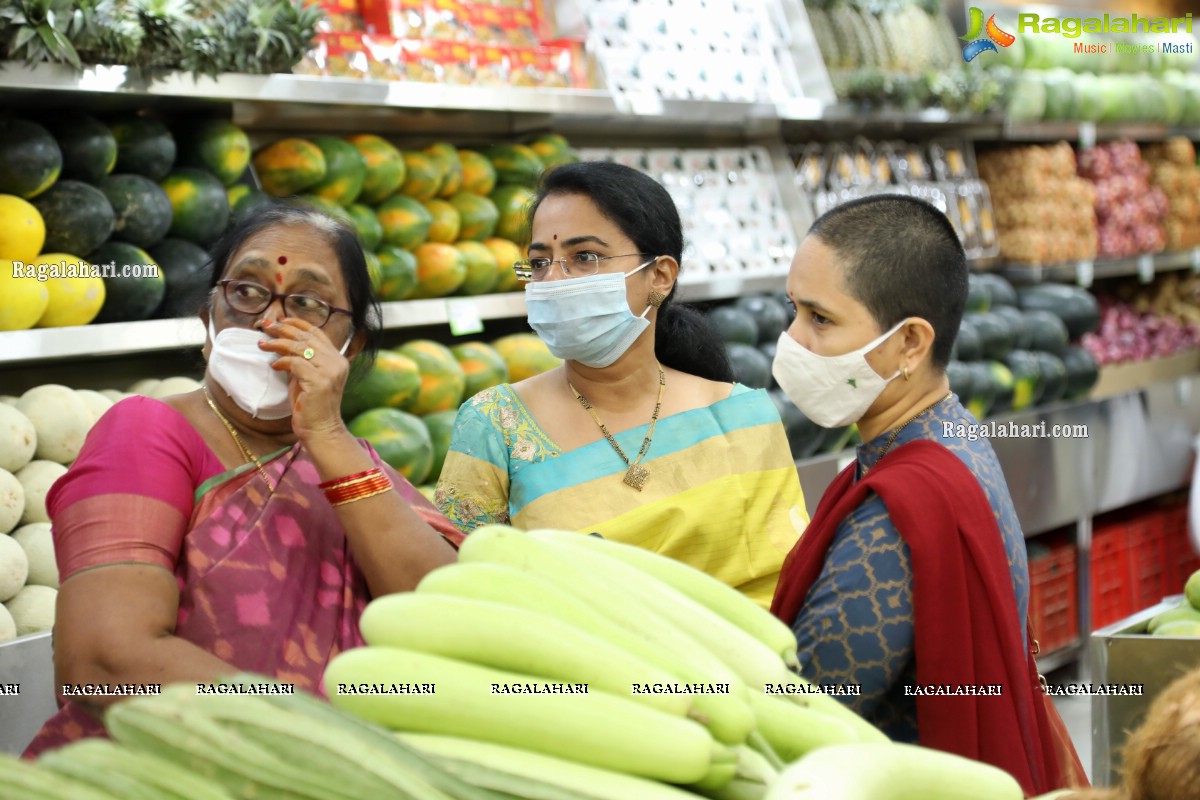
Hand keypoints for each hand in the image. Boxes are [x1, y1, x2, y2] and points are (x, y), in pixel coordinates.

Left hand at [258, 317, 351, 442]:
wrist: (321, 430)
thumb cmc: (311, 406)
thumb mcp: (308, 377)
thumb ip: (303, 360)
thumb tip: (283, 343)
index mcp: (338, 359)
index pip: (317, 333)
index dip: (297, 323)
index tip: (280, 320)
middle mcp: (337, 362)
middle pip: (306, 337)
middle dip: (283, 329)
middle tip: (265, 327)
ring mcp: (329, 371)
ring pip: (299, 347)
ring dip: (277, 343)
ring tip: (262, 343)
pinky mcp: (318, 381)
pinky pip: (295, 363)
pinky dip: (281, 362)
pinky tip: (273, 366)